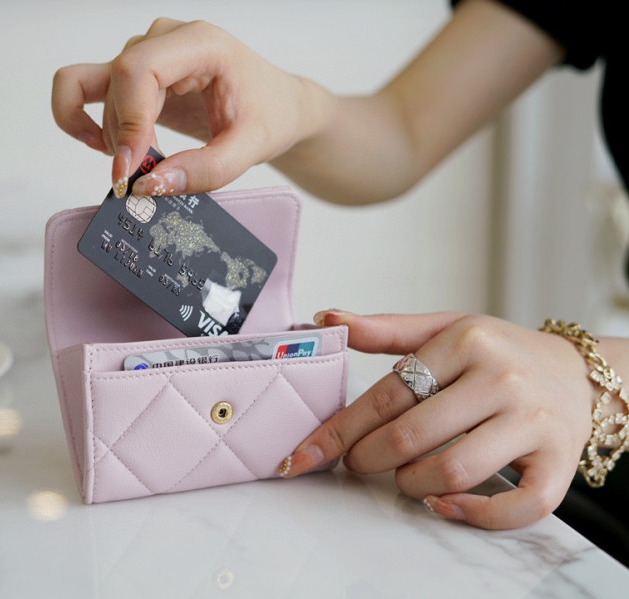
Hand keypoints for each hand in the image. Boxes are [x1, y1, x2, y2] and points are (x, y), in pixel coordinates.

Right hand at [51, 18, 323, 197]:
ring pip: (97, 89)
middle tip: (143, 181)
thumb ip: (205, 172)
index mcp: (201, 43)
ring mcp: (145, 52)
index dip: (128, 121)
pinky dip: (77, 117)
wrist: (276, 105)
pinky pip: (80, 86)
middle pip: (118, 82)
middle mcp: (166, 39)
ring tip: (141, 166)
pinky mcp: (132, 75)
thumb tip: (149, 187)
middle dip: (123, 139)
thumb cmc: (269, 116)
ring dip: (111, 136)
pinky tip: (103, 147)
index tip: (131, 170)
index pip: (141, 68)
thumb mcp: (250, 149)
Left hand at [281, 310, 596, 528]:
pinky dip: (471, 514)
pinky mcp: (558, 461)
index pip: (386, 395)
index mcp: (466, 343)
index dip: (339, 430)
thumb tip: (327, 317)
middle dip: (368, 459)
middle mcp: (500, 380)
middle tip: (360, 462)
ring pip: (451, 472)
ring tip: (404, 477)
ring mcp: (532, 422)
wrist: (577, 373)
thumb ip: (386, 330)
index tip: (305, 454)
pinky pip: (515, 505)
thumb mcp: (447, 328)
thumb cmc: (501, 353)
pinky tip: (446, 503)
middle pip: (410, 437)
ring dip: (410, 485)